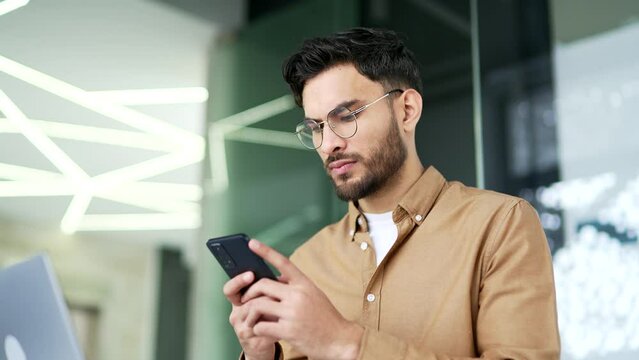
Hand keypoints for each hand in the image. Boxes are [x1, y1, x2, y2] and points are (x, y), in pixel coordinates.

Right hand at [224, 271, 276, 359]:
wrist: (264, 343)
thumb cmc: (267, 319)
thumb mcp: (266, 301)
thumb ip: (269, 289)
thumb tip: (282, 276)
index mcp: (238, 302)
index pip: (230, 289)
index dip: (238, 281)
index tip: (251, 274)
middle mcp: (236, 315)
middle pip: (247, 301)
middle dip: (266, 297)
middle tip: (278, 295)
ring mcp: (241, 329)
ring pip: (258, 314)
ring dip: (274, 310)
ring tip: (284, 310)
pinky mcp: (252, 341)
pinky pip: (266, 328)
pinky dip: (278, 325)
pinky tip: (284, 323)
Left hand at [241, 239, 362, 359]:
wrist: (340, 340)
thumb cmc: (326, 318)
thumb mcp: (314, 295)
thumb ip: (296, 286)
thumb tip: (277, 278)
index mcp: (304, 284)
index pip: (283, 262)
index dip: (266, 251)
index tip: (251, 243)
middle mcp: (298, 295)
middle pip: (262, 285)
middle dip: (249, 292)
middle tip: (245, 299)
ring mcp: (293, 313)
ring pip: (258, 305)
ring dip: (249, 312)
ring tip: (250, 318)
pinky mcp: (288, 331)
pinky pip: (261, 326)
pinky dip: (257, 328)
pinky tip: (261, 330)